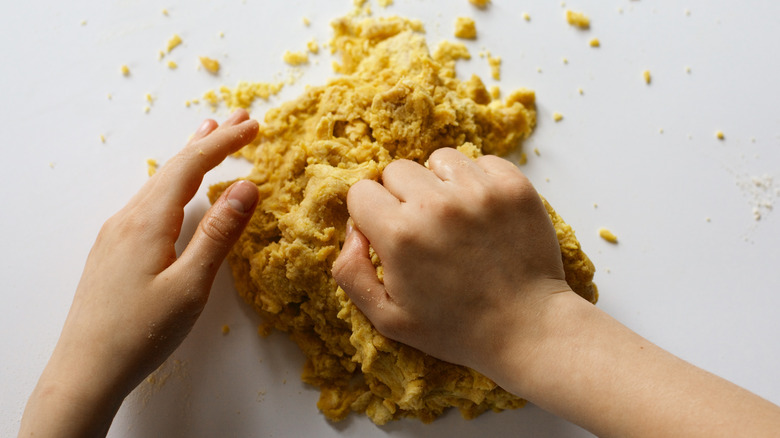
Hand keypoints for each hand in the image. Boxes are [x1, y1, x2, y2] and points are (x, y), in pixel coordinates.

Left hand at [20, 109, 258, 436]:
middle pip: (173, 167)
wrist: (85, 369)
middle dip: (209, 140)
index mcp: (148, 221)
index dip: (223, 143)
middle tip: (239, 118)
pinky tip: (177, 187)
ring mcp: (116, 232)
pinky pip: (148, 200)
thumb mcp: (190, 285)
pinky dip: (172, 182)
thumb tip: (247, 187)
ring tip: (209, 135)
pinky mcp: (113, 248)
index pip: (191, 166)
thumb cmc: (142, 331)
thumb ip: (218, 234)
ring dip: (189, 158)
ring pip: (158, 182)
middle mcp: (128, 218)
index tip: (253, 126)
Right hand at [332, 147, 571, 376]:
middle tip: (424, 230)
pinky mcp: (514, 187)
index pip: (361, 192)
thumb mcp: (388, 317)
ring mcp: (480, 192)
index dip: (370, 215)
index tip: (389, 236)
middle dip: (402, 197)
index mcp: (400, 236)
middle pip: (397, 170)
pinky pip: (481, 161)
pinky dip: (477, 181)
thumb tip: (353, 231)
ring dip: (439, 183)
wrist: (527, 328)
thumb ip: (351, 273)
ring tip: (454, 217)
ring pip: (438, 160)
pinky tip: (482, 213)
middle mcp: (437, 205)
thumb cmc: (456, 329)